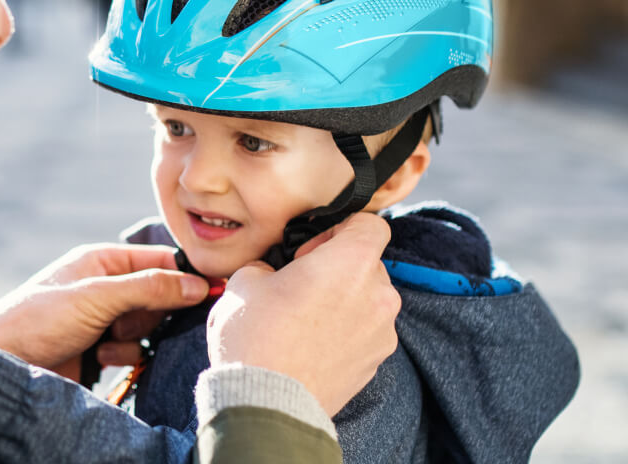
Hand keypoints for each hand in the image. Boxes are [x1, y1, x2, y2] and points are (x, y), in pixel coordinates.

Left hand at [0, 243, 209, 379]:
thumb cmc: (37, 320)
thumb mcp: (96, 297)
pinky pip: (132, 349)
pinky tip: (100, 359)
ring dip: (136, 337)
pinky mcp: (98, 349)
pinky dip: (124, 356)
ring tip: (109, 341)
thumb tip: (197, 284)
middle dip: (157, 313)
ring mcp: (101, 319)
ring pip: (146, 326)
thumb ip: (148, 288)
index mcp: (101, 261)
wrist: (1, 367)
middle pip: (157, 295)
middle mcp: (103, 286)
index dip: (185, 274)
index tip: (214, 289)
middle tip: (147, 322)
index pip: (157, 259)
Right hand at [206, 212, 400, 416]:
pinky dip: (346, 333)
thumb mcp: (245, 281)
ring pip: (368, 300)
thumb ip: (268, 266)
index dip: (340, 229)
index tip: (312, 250)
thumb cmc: (256, 337)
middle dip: (338, 269)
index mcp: (351, 262)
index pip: (371, 224)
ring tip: (305, 321)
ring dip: (344, 302)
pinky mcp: (376, 362)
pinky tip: (312, 346)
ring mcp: (382, 332)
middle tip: (302, 286)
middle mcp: (378, 293)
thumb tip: (273, 273)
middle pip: (368, 264)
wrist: (266, 403)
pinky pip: (366, 333)